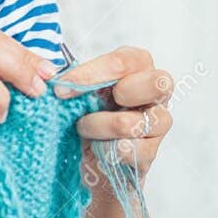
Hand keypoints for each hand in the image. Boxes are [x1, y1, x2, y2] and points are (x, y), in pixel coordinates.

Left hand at [56, 45, 174, 180]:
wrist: (89, 155)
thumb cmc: (88, 112)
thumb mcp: (79, 90)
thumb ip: (72, 81)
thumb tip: (59, 83)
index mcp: (139, 66)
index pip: (125, 62)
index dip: (92, 73)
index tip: (61, 87)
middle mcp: (156, 92)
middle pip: (157, 84)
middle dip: (121, 93)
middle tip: (92, 104)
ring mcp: (158, 123)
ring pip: (131, 123)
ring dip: (97, 127)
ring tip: (84, 128)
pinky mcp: (150, 152)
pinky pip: (125, 151)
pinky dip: (102, 150)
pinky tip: (96, 147)